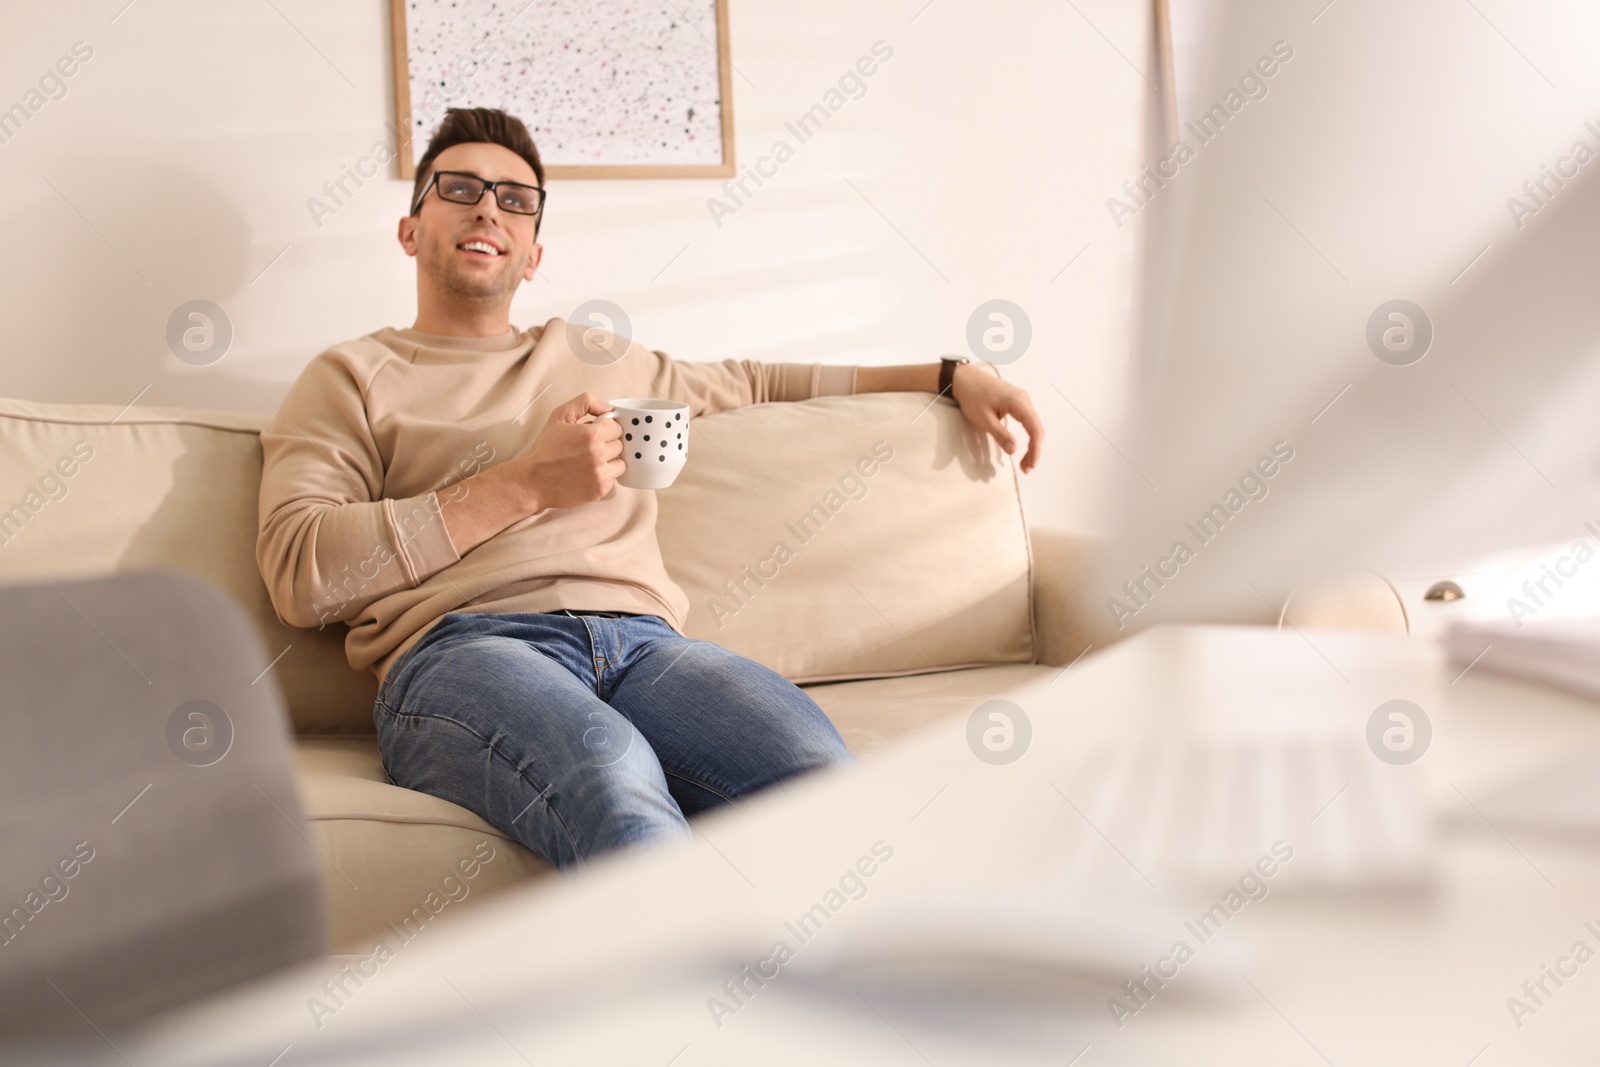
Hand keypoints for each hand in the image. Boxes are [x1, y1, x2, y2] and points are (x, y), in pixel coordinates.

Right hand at [514, 392, 626, 508]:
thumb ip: (585, 403)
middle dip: (606, 444)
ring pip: (620, 463)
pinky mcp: (600, 490)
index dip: (604, 429)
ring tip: (590, 460)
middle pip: (619, 445)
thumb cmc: (546, 448)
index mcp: (592, 435)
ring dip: (609, 460)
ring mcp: (601, 475)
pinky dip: (604, 475)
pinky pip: (613, 479)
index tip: (593, 433)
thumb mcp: (560, 415)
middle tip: (588, 447)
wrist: (533, 480)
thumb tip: (607, 408)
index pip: (616, 427)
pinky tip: (587, 473)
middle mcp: (599, 455)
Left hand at [950, 363, 1043, 472]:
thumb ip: (1000, 435)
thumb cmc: (972, 397)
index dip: (1035, 449)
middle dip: (1034, 450)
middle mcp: (1024, 399)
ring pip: (1033, 425)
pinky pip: (1028, 420)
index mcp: (1018, 402)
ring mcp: (1022, 399)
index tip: (1030, 465)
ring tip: (1024, 462)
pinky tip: (1022, 447)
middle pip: (1037, 428)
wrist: (964, 379)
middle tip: (1026, 469)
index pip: (1035, 429)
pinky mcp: (1017, 401)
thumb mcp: (984, 419)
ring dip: (1032, 444)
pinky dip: (1028, 435)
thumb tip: (1014, 450)